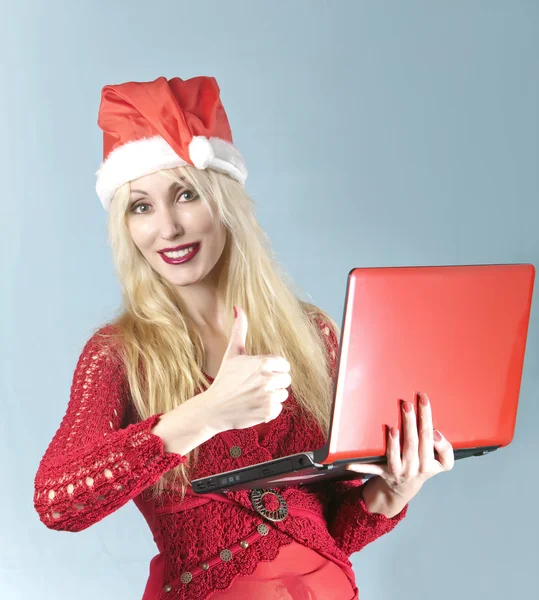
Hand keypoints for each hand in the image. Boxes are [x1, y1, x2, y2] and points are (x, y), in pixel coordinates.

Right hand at [203, 306, 291, 432]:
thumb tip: (238, 308)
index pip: (284, 364)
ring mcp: (268, 397)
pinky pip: (278, 408)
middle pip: (286, 379)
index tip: (259, 373)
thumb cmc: (224, 380)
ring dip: (271, 396)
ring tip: (254, 396)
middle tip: (255, 386)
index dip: (273, 369)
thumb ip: (239, 330)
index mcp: (263, 363)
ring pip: (283, 394)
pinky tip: (254, 406)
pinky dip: (268, 410)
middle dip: (274, 382)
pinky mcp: (268, 412)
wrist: (213, 408)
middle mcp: (267, 379)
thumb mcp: (232, 353)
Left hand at [346, 392, 454, 501]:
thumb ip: (444, 449)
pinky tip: (350, 463)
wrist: (403, 490)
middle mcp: (415, 468)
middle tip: (408, 404)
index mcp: (430, 463)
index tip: (430, 418)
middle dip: (412, 423)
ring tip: (393, 428)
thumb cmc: (421, 467)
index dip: (435, 433)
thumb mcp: (439, 463)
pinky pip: (372, 468)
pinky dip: (361, 465)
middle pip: (415, 444)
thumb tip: (437, 433)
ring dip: (394, 443)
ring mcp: (398, 471)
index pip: (435, 444)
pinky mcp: (383, 472)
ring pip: (396, 457)